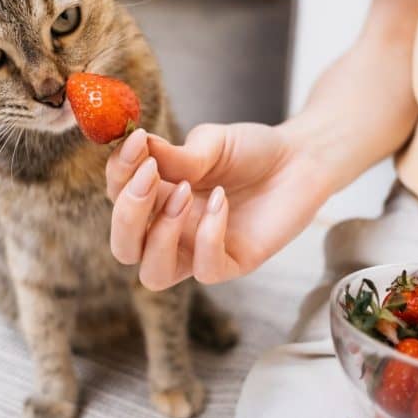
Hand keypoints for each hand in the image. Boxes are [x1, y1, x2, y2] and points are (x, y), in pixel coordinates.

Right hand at [105, 123, 330, 290]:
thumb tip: (139, 146)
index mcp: (157, 196)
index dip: (118, 172)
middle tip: (150, 175)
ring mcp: (198, 250)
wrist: (300, 159)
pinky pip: (205, 269)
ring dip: (160, 235)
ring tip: (185, 192)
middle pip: (124, 247)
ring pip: (153, 274)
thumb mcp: (211, 142)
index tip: (137, 142)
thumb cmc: (251, 150)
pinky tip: (221, 200)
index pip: (117, 196)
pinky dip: (207, 236)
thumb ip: (176, 154)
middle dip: (127, 214)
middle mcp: (171, 229)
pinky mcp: (231, 263)